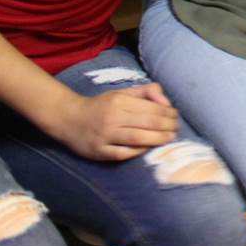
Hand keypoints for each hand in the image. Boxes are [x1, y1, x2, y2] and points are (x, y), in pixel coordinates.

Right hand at [47, 83, 178, 160]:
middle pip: (147, 123)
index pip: (151, 108)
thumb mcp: (122, 92)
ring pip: (137, 138)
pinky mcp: (99, 151)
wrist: (69, 119)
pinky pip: (123, 154)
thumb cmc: (101, 105)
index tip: (175, 116)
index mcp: (119, 101)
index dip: (168, 113)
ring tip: (169, 138)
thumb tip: (167, 102)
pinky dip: (138, 152)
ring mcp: (104, 136)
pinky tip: (148, 148)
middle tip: (176, 128)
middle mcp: (112, 117)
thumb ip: (146, 92)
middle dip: (167, 126)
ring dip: (158, 139)